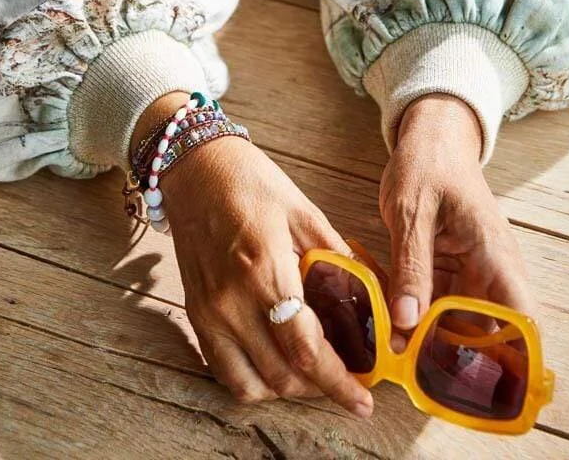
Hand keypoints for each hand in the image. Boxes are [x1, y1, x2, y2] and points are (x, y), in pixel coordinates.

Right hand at [133, 96, 373, 416]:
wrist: (194, 168)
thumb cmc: (250, 182)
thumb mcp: (303, 211)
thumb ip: (337, 259)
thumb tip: (375, 297)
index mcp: (264, 269)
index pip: (305, 350)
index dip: (339, 383)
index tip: (363, 400)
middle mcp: (232, 300)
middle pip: (283, 375)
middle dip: (322, 387)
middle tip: (349, 379)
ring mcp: (209, 312)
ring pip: (252, 384)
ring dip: (289, 389)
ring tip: (315, 373)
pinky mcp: (196, 315)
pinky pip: (224, 370)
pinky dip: (254, 381)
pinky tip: (277, 364)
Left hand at [379, 94, 534, 348]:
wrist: (430, 137)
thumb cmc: (428, 164)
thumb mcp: (412, 212)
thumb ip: (411, 266)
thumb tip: (407, 322)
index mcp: (495, 255)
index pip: (521, 319)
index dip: (509, 357)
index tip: (474, 380)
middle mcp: (490, 270)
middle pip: (486, 331)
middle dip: (451, 354)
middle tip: (410, 368)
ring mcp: (471, 272)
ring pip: (457, 322)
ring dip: (428, 335)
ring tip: (391, 345)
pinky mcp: (450, 271)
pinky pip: (437, 304)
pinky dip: (415, 313)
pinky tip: (387, 318)